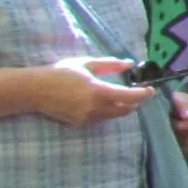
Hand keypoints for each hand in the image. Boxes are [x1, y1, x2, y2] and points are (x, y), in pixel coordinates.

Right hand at [36, 56, 155, 126]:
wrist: (35, 91)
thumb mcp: (87, 64)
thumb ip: (110, 64)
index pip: (128, 97)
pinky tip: (107, 103)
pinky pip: (102, 119)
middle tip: (141, 93)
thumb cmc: (60, 73)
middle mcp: (95, 108)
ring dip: (123, 108)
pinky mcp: (81, 124)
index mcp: (98, 91)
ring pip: (114, 116)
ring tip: (126, 97)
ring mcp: (88, 118)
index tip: (151, 90)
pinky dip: (109, 111)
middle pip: (125, 110)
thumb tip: (130, 63)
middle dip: (136, 102)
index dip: (143, 95)